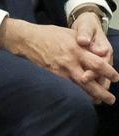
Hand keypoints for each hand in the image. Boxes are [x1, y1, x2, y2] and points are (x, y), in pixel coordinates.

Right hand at [0, 17, 117, 104]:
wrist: (26, 40)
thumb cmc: (50, 34)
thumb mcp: (71, 33)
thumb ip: (86, 43)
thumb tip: (102, 52)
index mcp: (77, 50)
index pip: (98, 64)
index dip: (109, 72)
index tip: (116, 78)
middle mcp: (69, 62)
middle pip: (89, 80)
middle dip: (102, 91)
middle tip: (111, 99)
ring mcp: (59, 71)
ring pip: (78, 87)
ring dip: (89, 96)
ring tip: (98, 102)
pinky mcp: (51, 75)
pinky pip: (66, 88)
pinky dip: (75, 94)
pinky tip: (80, 99)